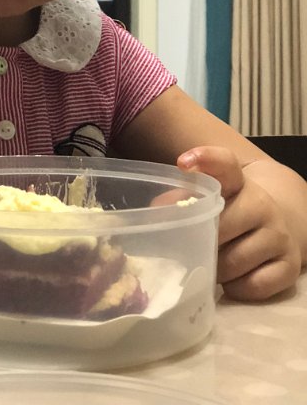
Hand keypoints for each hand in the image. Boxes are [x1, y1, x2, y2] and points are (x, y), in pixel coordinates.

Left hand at [178, 146, 301, 300]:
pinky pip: (254, 286)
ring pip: (234, 262)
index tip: (183, 163)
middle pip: (221, 227)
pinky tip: (233, 279)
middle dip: (202, 242)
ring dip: (217, 270)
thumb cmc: (229, 215)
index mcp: (237, 182)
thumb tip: (158, 210)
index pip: (225, 164)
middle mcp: (262, 204)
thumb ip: (183, 199)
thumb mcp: (208, 200)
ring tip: (213, 263)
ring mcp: (279, 235)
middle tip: (194, 247)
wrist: (272, 229)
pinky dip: (237, 288)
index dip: (204, 159)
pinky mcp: (290, 266)